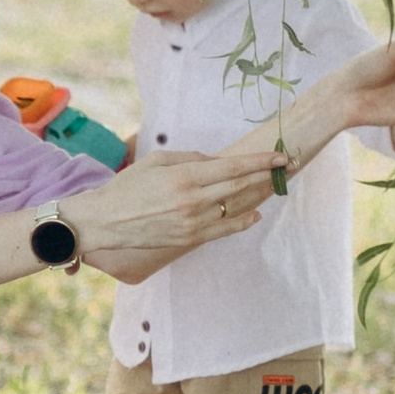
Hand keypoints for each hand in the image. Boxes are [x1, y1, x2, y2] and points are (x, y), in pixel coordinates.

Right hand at [68, 149, 277, 282]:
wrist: (105, 221)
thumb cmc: (128, 186)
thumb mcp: (157, 160)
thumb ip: (191, 159)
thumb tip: (219, 163)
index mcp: (185, 176)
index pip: (234, 166)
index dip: (261, 160)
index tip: (281, 154)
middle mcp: (193, 200)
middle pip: (241, 185)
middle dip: (268, 174)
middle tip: (289, 166)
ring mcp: (193, 222)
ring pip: (236, 206)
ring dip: (260, 195)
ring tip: (276, 185)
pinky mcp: (189, 238)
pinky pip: (224, 228)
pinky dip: (242, 221)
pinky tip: (255, 213)